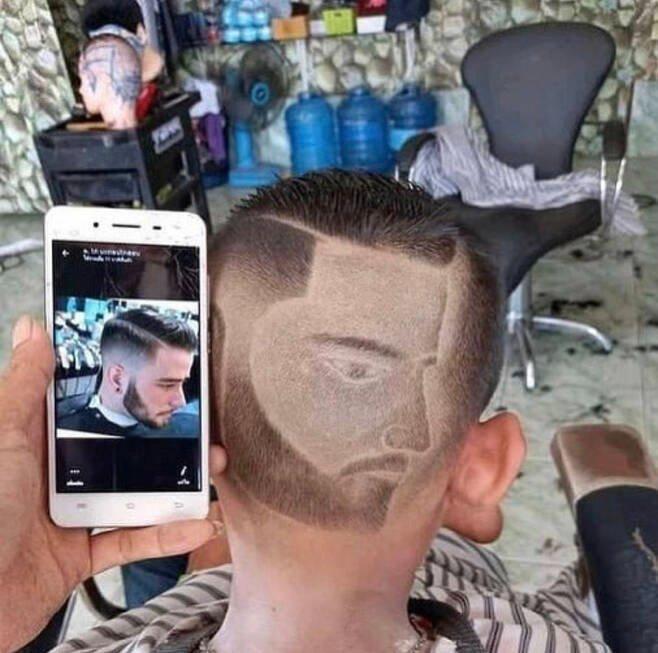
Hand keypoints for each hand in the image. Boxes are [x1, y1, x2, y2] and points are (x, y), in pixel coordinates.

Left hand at [0, 316, 220, 650]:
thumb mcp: (4, 437)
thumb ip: (25, 387)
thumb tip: (32, 330)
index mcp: (36, 442)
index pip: (87, 406)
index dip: (123, 389)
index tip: (158, 372)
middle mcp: (56, 475)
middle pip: (122, 450)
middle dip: (165, 441)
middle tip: (200, 427)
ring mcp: (71, 514)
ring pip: (134, 494)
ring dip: (176, 487)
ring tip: (212, 472)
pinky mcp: (81, 554)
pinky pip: (131, 542)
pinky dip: (165, 536)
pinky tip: (197, 524)